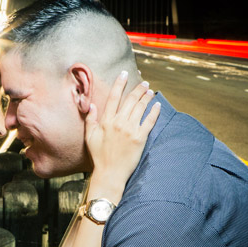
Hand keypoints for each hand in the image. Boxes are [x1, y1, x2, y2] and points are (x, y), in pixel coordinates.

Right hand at [84, 72, 159, 191]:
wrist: (110, 173)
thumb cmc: (99, 156)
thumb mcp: (90, 137)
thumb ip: (90, 120)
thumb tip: (92, 105)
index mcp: (106, 121)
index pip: (113, 97)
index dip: (119, 83)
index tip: (125, 73)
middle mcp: (118, 123)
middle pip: (130, 100)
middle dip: (138, 89)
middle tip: (144, 83)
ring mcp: (130, 130)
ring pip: (140, 108)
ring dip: (146, 97)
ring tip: (150, 91)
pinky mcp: (140, 138)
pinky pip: (149, 121)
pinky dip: (154, 112)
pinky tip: (157, 105)